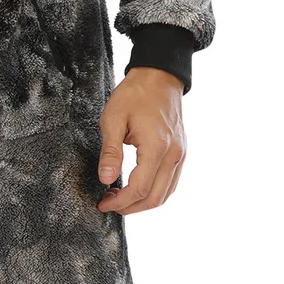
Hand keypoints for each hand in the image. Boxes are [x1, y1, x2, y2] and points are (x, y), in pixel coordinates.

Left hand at [96, 67, 185, 212]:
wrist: (159, 76)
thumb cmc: (135, 94)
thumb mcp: (113, 119)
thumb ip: (110, 152)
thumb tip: (105, 179)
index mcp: (157, 147)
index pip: (140, 188)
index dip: (120, 202)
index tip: (103, 204)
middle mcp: (174, 154)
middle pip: (155, 198)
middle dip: (131, 207)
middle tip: (109, 204)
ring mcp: (180, 154)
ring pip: (166, 193)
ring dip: (143, 202)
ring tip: (120, 197)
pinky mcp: (181, 152)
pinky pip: (171, 182)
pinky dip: (155, 191)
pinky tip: (137, 187)